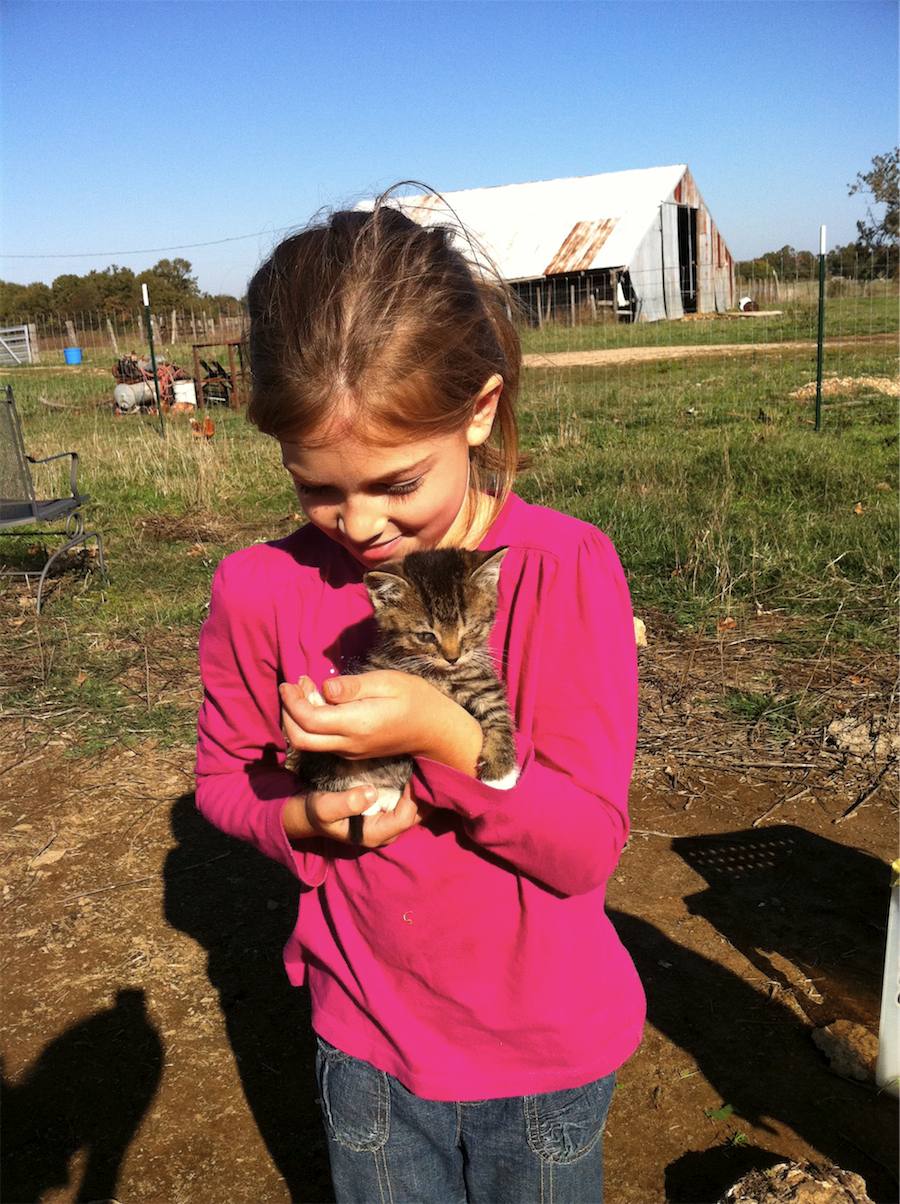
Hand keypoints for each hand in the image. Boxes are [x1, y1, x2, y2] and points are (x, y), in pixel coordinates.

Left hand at [280, 672, 482, 774]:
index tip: (289, 682)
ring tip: (304, 688)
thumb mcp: (388, 682)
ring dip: (298, 718)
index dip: (292, 702)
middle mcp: (350, 743)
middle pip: (301, 739)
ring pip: (309, 743)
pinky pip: (323, 742)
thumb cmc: (416, 699)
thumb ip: (353, 687)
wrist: (436, 730)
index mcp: (358, 724)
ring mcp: (352, 751)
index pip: (310, 720)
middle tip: (291, 687)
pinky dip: (312, 724)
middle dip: (288, 714)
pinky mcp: (354, 752)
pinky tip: (320, 701)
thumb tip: (324, 688)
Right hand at [281, 781, 430, 847]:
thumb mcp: (325, 807)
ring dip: (419, 790)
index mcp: (375, 833)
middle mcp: (385, 831)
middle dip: (423, 794)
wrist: (308, 813)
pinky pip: (405, 801)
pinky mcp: (384, 811)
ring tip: (420, 766)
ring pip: (414, 809)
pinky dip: (411, 788)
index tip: (412, 774)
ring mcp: (386, 822)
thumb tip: (370, 793)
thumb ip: (346, 803)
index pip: (406, 817)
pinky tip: (412, 770)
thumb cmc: (316, 812)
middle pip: (417, 815)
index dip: (414, 797)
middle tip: (424, 767)